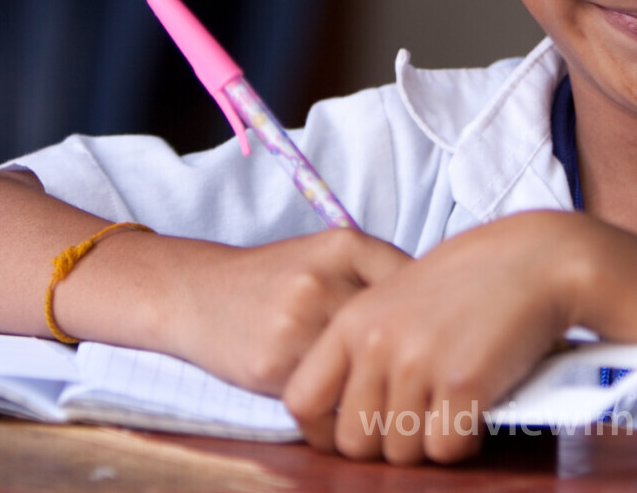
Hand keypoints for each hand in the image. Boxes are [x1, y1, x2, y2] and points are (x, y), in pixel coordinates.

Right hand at [159, 229, 412, 396]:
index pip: (411, 279)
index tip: (427, 319)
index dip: (425, 305)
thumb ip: (377, 271)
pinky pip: (328, 388)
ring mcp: (295, 325)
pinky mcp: (273, 367)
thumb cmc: (276, 276)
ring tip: (371, 370)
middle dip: (400, 344)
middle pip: (390, 326)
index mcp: (341, 245)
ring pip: (361, 363)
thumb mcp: (326, 253)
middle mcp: (319, 280)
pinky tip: (338, 382)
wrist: (197, 294)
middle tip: (405, 354)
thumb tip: (438, 305)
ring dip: (372, 373)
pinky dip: (340, 391)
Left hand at [282, 210, 589, 463]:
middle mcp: (377, 343)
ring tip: (453, 411)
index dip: (323, 432)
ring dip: (429, 443)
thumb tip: (354, 405)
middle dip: (386, 445)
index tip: (353, 434)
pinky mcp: (462, 383)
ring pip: (402, 452)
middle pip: (354, 441)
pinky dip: (464, 442)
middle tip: (420, 424)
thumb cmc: (476, 276)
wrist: (537, 259)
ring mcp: (418, 364)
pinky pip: (446, 448)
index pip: (303, 399)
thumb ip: (371, 341)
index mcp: (354, 319)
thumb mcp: (401, 294)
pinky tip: (478, 412)